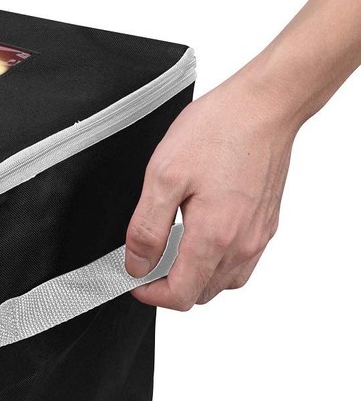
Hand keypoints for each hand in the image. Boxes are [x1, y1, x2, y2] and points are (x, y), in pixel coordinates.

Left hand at [125, 68, 297, 308]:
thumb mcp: (162, 176)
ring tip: (171, 247)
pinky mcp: (267, 224)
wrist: (265, 105)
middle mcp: (242, 244)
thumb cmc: (218, 130)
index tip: (133, 278)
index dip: (150, 294)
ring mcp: (259, 236)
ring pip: (223, 282)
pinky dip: (217, 262)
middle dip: (169, 286)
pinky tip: (200, 236)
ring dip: (194, 275)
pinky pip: (241, 262)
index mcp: (214, 237)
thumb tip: (137, 265)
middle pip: (200, 293)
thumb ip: (146, 229)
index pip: (180, 295)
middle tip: (147, 260)